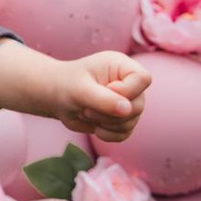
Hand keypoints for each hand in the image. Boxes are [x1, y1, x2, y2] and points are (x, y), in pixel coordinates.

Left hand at [0, 41, 153, 145]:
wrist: (57, 97)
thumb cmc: (66, 85)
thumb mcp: (80, 89)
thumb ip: (103, 98)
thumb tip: (127, 110)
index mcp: (122, 66)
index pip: (143, 79)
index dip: (127, 90)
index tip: (105, 90)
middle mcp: (129, 84)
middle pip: (138, 105)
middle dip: (110, 112)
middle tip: (86, 108)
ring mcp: (128, 103)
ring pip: (131, 122)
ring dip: (105, 123)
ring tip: (86, 112)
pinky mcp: (122, 120)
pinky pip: (124, 134)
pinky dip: (107, 134)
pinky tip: (93, 125)